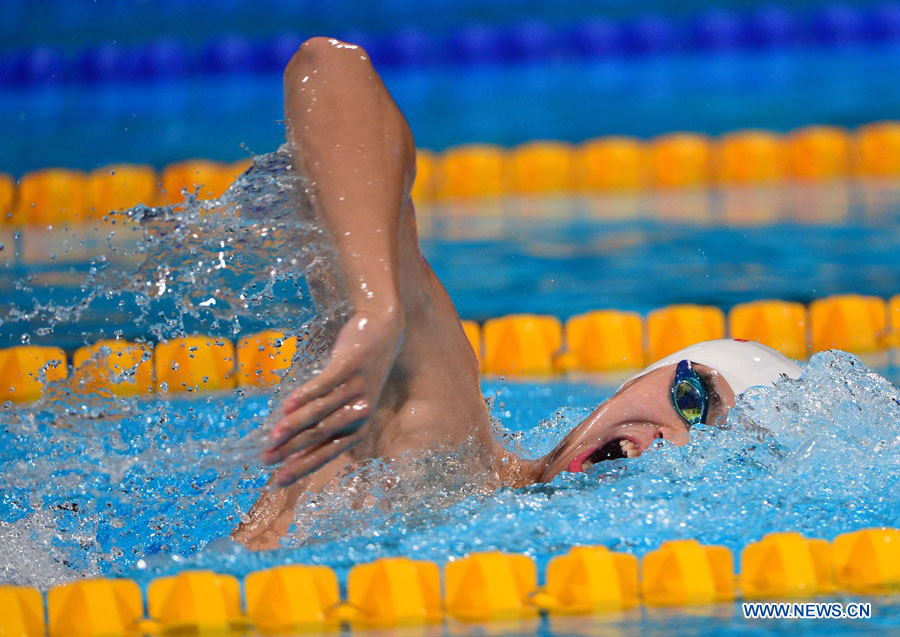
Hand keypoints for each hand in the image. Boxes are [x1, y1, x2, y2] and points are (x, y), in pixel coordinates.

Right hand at [263, 310, 403, 485]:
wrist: (383, 333)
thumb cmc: (357, 376)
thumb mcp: (346, 404)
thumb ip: (324, 427)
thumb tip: (292, 452)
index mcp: (359, 427)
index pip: (327, 453)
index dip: (302, 467)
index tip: (277, 481)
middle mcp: (360, 412)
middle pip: (321, 435)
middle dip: (291, 450)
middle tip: (265, 460)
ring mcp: (356, 388)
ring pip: (320, 412)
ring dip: (295, 426)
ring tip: (272, 437)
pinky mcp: (350, 366)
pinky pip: (324, 384)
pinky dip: (306, 395)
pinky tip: (287, 405)